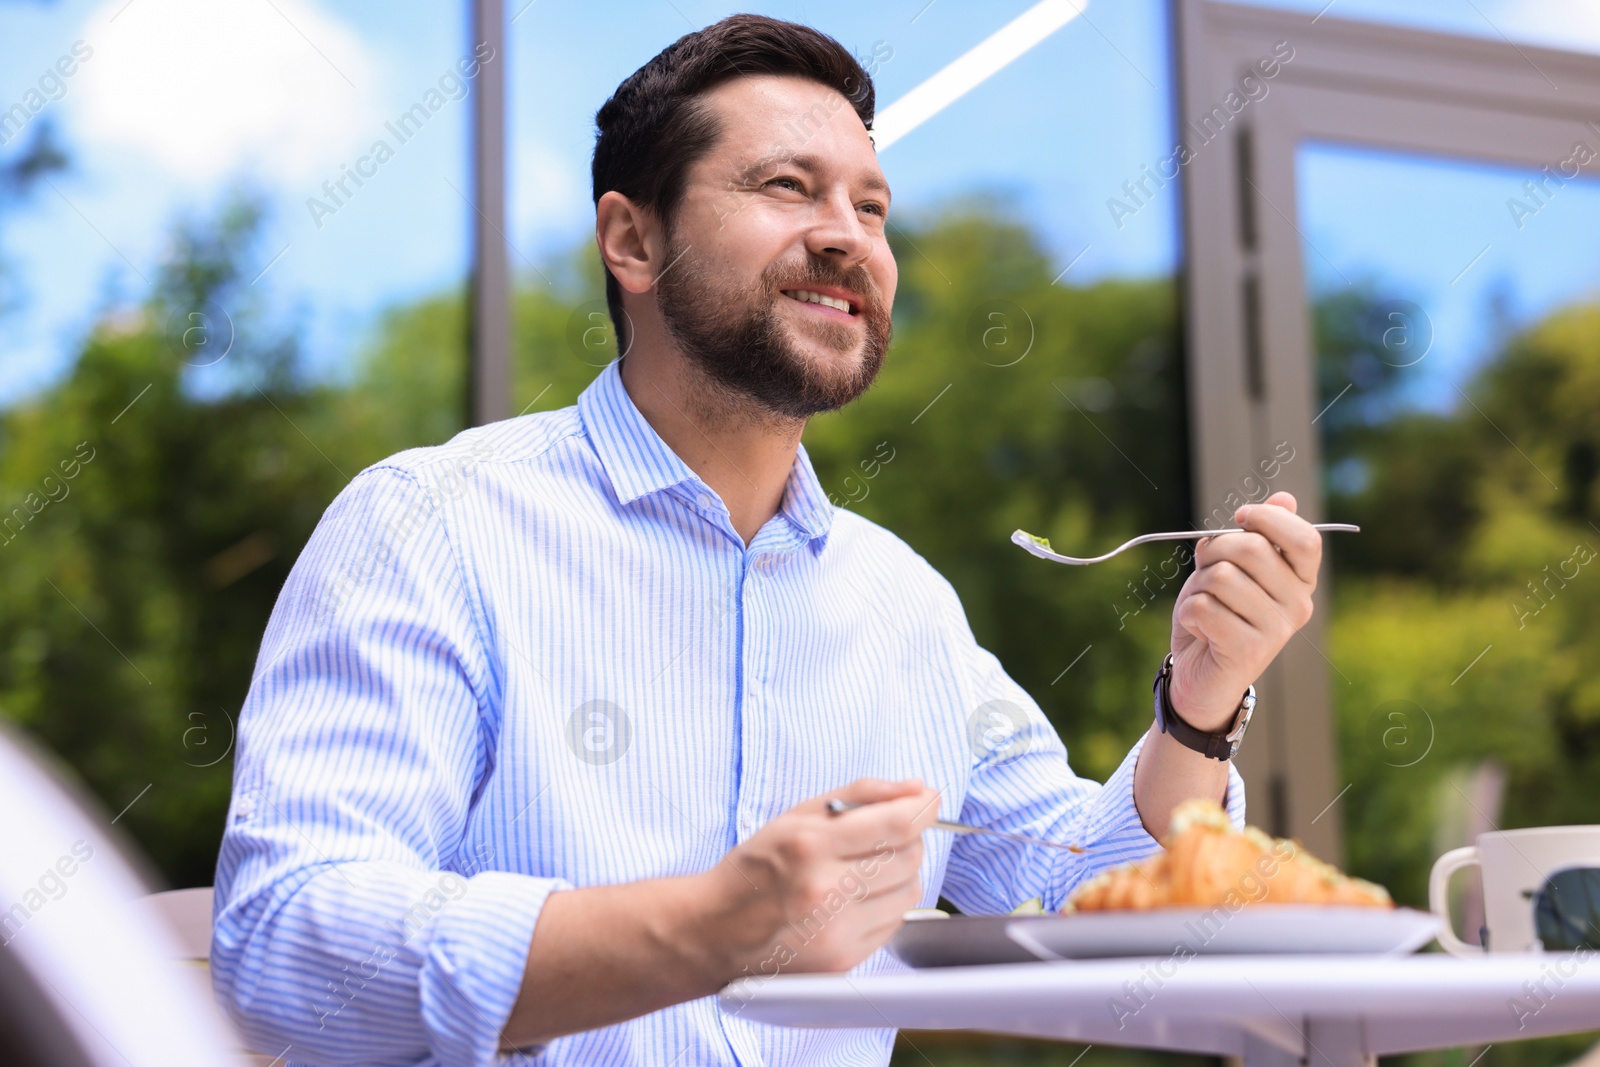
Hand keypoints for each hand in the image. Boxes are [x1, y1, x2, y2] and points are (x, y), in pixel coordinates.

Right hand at [696, 778, 938, 980]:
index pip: (896, 824)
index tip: (927, 801)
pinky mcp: (842, 961)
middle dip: (906, 838)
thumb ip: (860, 795)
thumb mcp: (796, 815)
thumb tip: (916, 790)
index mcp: (811, 845)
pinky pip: (894, 924)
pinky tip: (857, 899)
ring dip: (900, 873)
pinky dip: (887, 905)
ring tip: (865, 870)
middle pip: (909, 856)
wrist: (715, 931)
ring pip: (910, 891)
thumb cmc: (756, 868)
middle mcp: (826, 890)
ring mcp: (836, 932)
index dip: (923, 808)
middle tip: (882, 835)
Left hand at [1167, 491, 1321, 730]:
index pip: (1304, 538)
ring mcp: (1277, 630)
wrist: (1199, 676)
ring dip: (1197, 586)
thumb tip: (1286, 498)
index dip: (1269, 518)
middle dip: (1214, 550)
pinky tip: (1200, 630)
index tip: (1240, 517)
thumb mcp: (1231, 567)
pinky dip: (1189, 613)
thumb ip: (1256, 536)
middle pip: (1252, 549)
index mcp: (1300, 581)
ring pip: (1221, 577)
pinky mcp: (1249, 652)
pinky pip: (1204, 607)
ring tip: (1203, 606)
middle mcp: (1298, 605)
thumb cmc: (1216, 614)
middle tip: (1205, 571)